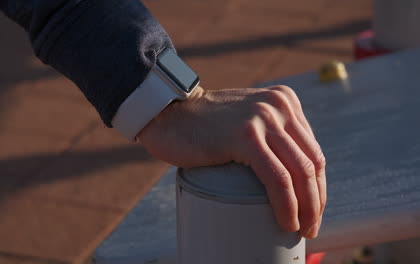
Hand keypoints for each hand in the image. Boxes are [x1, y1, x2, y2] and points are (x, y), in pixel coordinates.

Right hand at [138, 85, 325, 237]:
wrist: (167, 114)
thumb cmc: (202, 127)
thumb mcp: (245, 119)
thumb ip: (266, 133)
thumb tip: (286, 174)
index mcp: (284, 102)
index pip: (312, 150)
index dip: (318, 185)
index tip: (311, 208)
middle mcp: (279, 106)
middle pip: (312, 161)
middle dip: (316, 200)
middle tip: (310, 226)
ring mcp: (263, 118)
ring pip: (300, 172)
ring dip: (308, 208)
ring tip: (301, 229)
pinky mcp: (246, 136)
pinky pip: (277, 178)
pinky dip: (287, 205)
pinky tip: (287, 221)